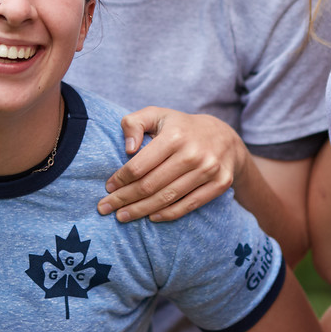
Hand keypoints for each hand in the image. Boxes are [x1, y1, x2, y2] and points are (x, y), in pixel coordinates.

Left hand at [98, 107, 246, 223]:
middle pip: (151, 185)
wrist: (224, 137)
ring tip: (123, 216)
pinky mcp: (220, 184)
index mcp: (175, 135)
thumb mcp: (157, 115)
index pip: (140, 165)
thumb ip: (134, 123)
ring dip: (141, 210)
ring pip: (168, 198)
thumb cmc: (181, 127)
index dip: (120, 179)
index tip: (107, 187)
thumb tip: (128, 148)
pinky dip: (168, 214)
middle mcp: (193, 153)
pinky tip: (151, 217)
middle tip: (106, 208)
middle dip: (124, 199)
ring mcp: (209, 170)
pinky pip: (189, 205)